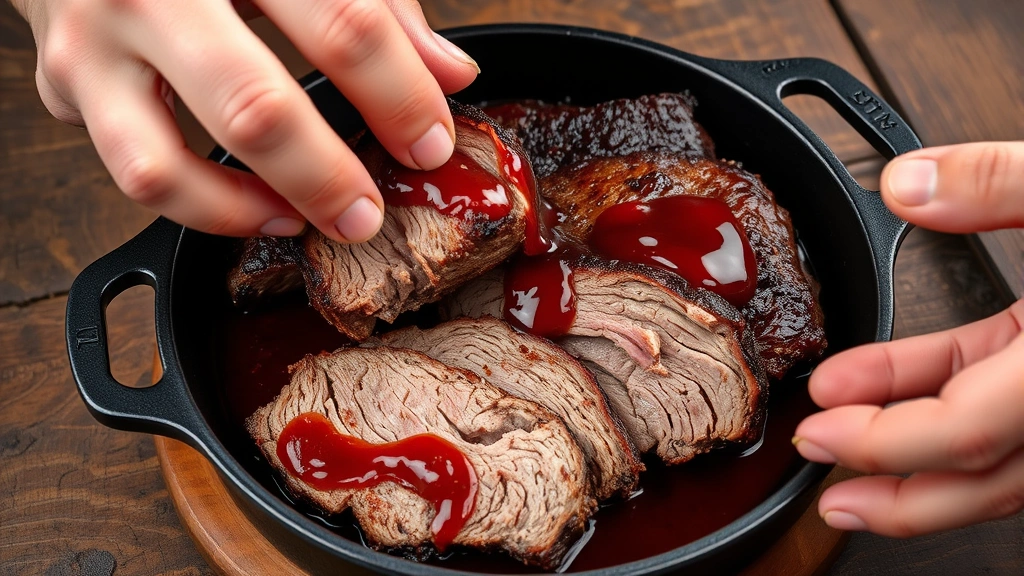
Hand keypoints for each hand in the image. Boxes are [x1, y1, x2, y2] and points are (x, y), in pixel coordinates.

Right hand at [12, 0, 478, 241]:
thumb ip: (379, 6)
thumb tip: (449, 74)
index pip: (344, 24)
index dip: (401, 94)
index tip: (430, 142)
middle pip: (254, 106)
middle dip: (325, 177)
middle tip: (368, 213)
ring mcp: (94, 42)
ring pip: (166, 167)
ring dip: (249, 213)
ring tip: (305, 222)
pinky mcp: (65, 85)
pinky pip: (134, 173)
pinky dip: (200, 206)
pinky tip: (254, 208)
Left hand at [794, 141, 1023, 536]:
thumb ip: (1002, 181)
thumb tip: (906, 184)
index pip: (970, 432)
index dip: (886, 441)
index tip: (820, 427)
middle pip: (987, 478)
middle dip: (901, 494)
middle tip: (830, 493)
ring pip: (1003, 457)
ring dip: (921, 462)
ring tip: (848, 456)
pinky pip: (1013, 414)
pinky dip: (955, 409)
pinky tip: (902, 388)